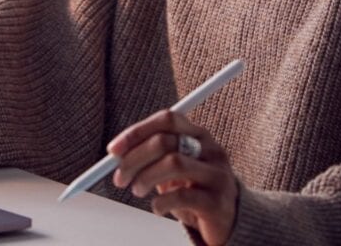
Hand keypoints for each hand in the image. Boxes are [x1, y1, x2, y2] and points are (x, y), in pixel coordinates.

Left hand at [108, 110, 238, 245]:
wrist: (226, 221)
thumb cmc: (193, 189)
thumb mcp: (172, 167)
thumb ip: (150, 155)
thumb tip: (116, 153)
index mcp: (199, 134)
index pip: (166, 119)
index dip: (137, 131)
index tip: (113, 150)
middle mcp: (211, 149)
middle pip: (166, 141)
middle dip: (134, 159)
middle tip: (119, 177)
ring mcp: (217, 175)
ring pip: (174, 163)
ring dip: (145, 178)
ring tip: (137, 190)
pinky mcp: (218, 202)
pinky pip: (182, 196)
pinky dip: (161, 202)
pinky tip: (157, 208)